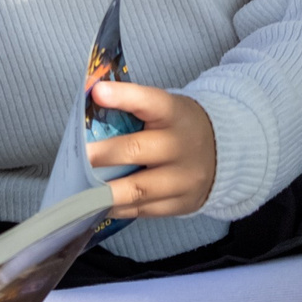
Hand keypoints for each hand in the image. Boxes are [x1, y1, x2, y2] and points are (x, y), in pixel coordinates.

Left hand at [88, 82, 216, 216]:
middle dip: (101, 155)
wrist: (225, 153)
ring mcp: (184, 179)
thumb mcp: (162, 108)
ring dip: (103, 190)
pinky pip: (143, 209)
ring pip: (137, 188)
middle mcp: (182, 146)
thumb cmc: (175, 127)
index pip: (150, 101)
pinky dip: (116, 207)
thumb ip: (130, 107)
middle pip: (135, 150)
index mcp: (174, 113)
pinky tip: (96, 203)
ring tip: (79, 190)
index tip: (98, 92)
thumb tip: (86, 105)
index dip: (123, 97)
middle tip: (76, 158)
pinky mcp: (182, 203)